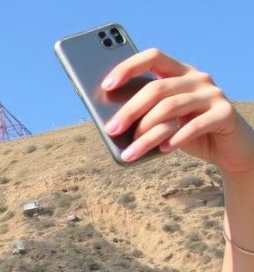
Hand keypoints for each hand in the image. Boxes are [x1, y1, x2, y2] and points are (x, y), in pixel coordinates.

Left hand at [103, 48, 253, 173]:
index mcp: (180, 72)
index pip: (153, 57)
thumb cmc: (187, 132)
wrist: (228, 149)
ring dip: (146, 133)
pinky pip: (194, 125)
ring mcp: (213, 94)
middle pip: (157, 88)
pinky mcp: (225, 113)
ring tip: (130, 152)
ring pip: (170, 108)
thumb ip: (145, 114)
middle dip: (129, 110)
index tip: (106, 86)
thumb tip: (110, 122)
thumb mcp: (163, 121)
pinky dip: (175, 139)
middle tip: (111, 129)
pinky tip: (161, 150)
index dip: (128, 67)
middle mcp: (198, 78)